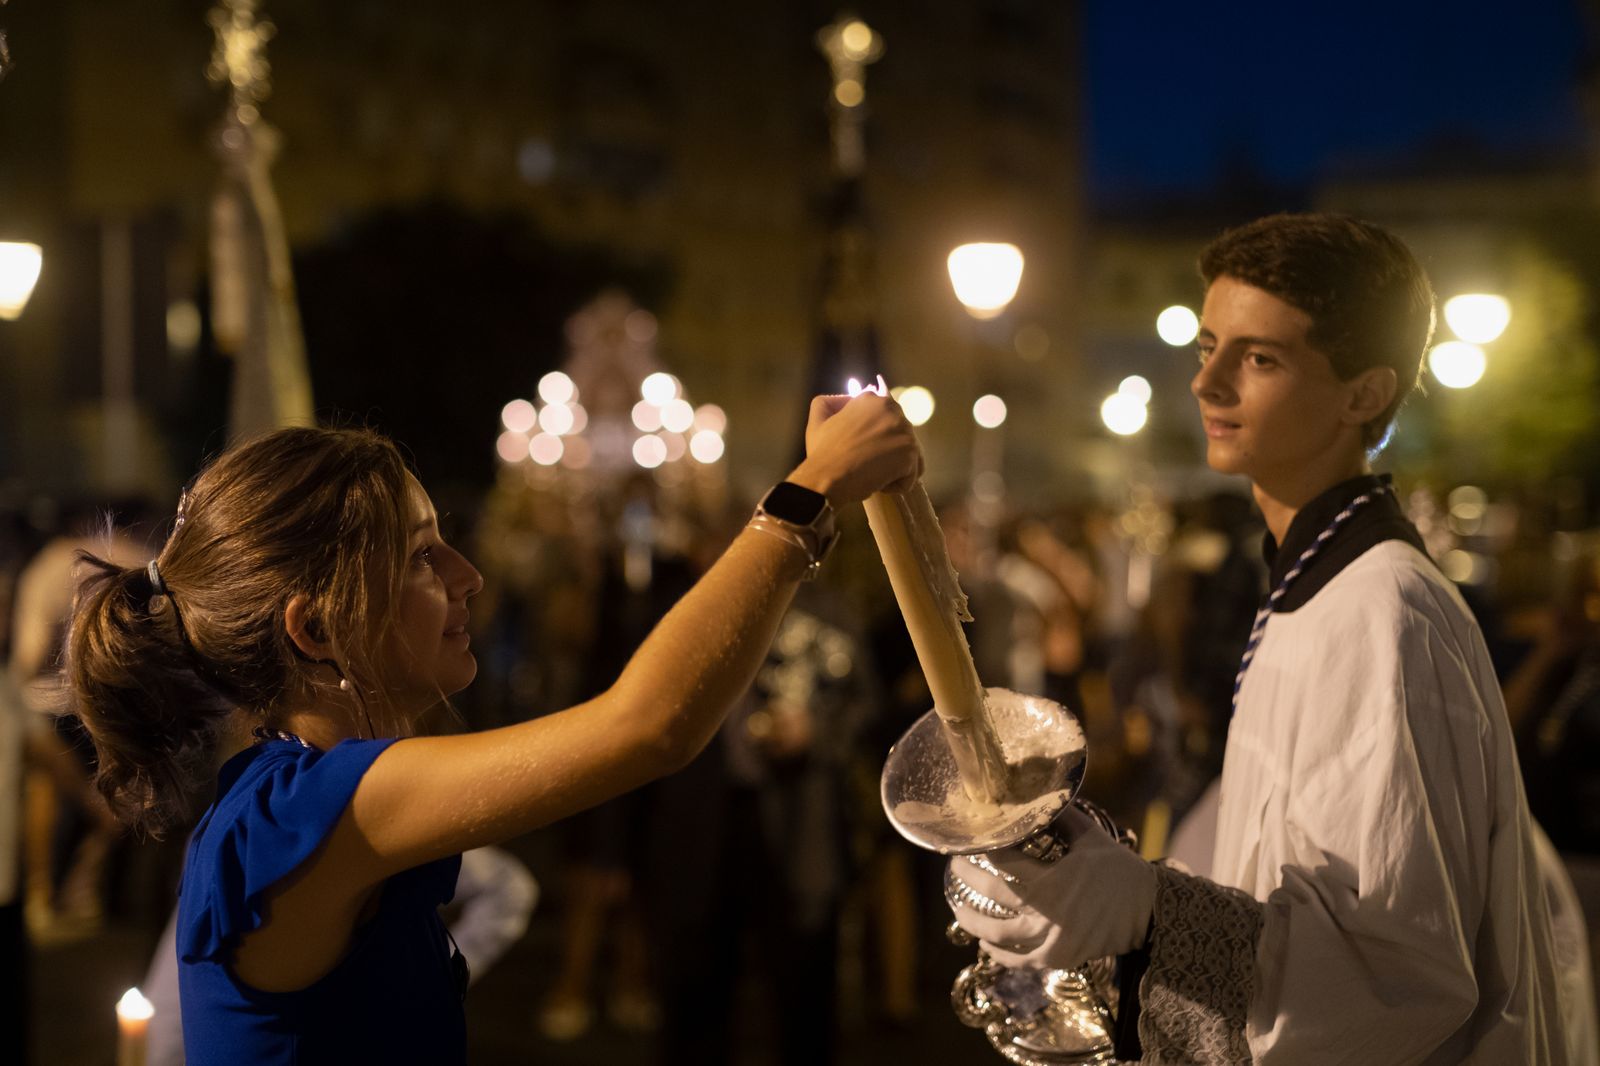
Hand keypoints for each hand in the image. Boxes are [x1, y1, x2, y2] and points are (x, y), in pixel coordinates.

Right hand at [788, 393, 922, 503]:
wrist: (825, 476)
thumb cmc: (822, 452)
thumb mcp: (820, 418)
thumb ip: (833, 402)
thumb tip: (849, 399)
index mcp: (873, 399)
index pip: (888, 421)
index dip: (875, 439)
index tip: (860, 449)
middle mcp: (893, 409)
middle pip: (900, 437)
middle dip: (886, 452)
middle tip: (864, 462)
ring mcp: (905, 431)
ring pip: (907, 457)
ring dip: (892, 469)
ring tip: (870, 473)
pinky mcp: (910, 453)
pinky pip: (911, 476)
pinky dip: (895, 485)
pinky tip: (877, 482)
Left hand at [946, 807, 1154, 970]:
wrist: (1149, 911)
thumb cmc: (1119, 871)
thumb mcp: (1091, 838)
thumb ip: (1061, 818)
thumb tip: (1040, 797)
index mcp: (1051, 880)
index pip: (1004, 862)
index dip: (985, 850)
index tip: (972, 841)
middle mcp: (1045, 913)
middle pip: (991, 895)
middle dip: (967, 878)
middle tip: (955, 866)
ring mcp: (1049, 939)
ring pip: (999, 935)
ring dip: (973, 923)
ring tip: (957, 910)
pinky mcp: (1057, 958)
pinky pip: (1020, 959)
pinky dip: (1000, 953)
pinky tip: (986, 944)